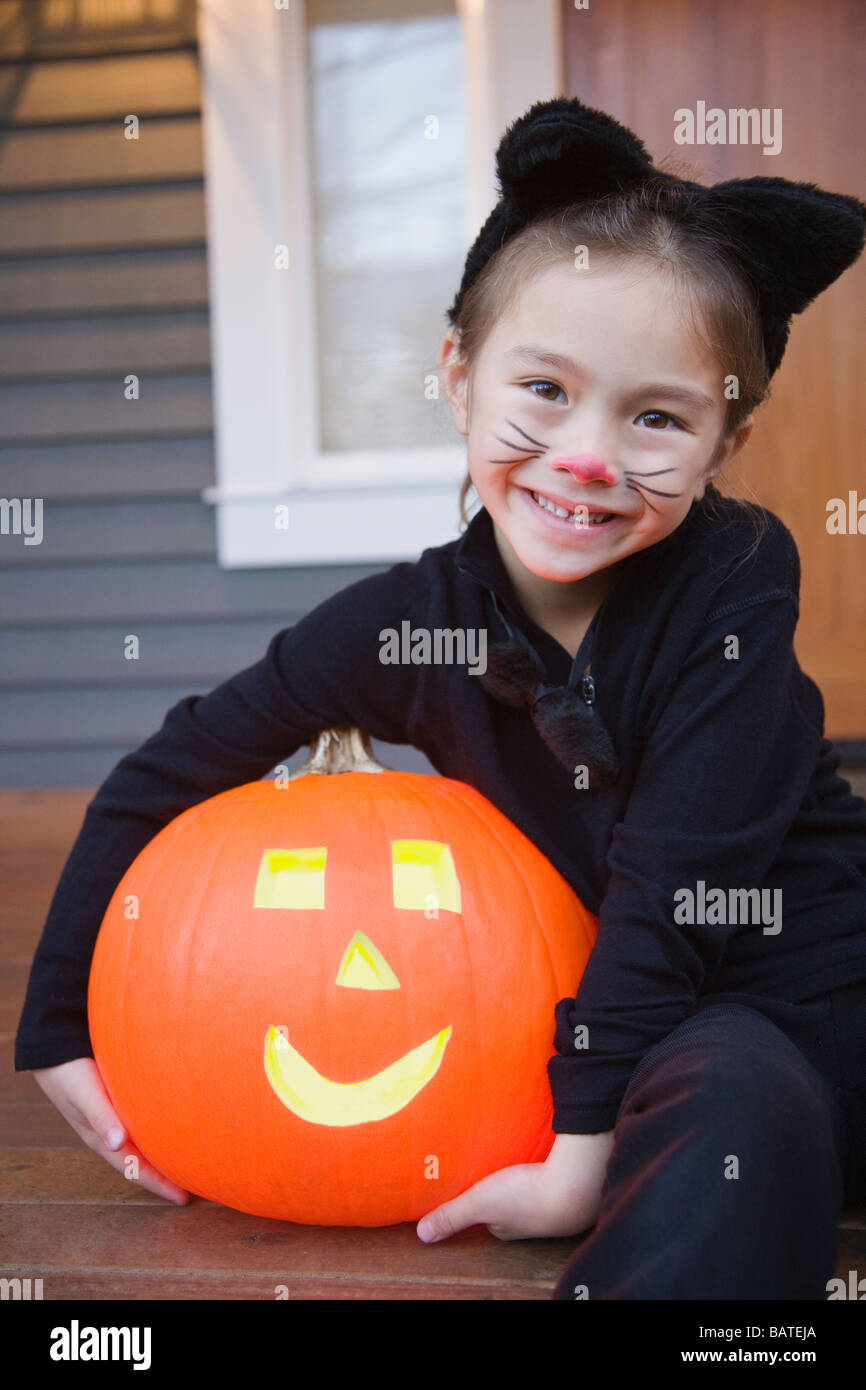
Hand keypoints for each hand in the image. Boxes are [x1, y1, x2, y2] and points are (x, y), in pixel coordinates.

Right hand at [32, 1057, 189, 1204]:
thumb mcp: (85, 1095)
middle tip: (194, 1184)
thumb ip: (101, 1117)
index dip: (157, 1184)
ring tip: (186, 1163)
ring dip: (161, 1156)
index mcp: (102, 1139)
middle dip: (164, 1176)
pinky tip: (169, 1130)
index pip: (134, 1169)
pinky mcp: (116, 1103)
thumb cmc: (69, 1074)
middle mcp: (109, 1134)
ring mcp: (112, 1121)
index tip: (182, 1199)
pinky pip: (140, 1128)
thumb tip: (117, 1143)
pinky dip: (156, 1135)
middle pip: (140, 1162)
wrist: (53, 1052)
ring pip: (141, 1146)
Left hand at [417, 1129, 614, 1242]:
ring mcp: (556, 1207)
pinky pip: (555, 1181)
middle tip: (499, 1173)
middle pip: (512, 1207)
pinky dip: (550, 1172)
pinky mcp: (573, 1188)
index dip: (480, 1205)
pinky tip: (548, 1160)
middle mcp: (532, 1223)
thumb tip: (423, 1235)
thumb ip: (451, 1216)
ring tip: (522, 1165)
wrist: (576, 1186)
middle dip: (506, 1192)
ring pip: (535, 1194)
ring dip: (529, 1181)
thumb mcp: (479, 1203)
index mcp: (508, 1228)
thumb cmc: (525, 1196)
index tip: (475, 1189)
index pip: (489, 1220)